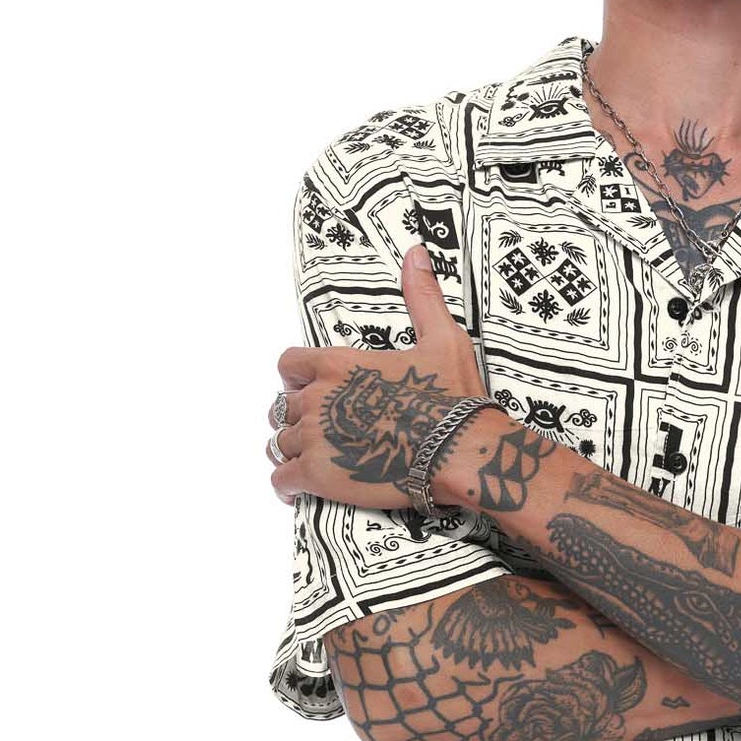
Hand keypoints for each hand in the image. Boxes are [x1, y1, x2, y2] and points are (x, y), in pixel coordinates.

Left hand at [268, 245, 490, 509]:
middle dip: (300, 418)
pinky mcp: (316, 475)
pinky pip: (281, 479)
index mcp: (338, 363)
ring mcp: (313, 437)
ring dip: (293, 450)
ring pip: (279, 442)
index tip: (315, 391)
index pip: (288, 365)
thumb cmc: (453, 398)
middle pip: (283, 407)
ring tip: (314, 459)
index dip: (298, 378)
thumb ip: (421, 296)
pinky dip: (287, 484)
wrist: (461, 451)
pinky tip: (300, 487)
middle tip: (325, 432)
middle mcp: (317, 397)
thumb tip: (416, 253)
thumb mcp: (442, 337)